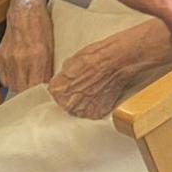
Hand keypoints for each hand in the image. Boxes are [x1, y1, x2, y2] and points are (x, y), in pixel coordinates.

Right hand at [0, 0, 54, 92]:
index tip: (44, 101)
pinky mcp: (0, 57)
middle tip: (36, 99)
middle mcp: (21, 58)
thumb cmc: (41, 25)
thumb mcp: (51, 47)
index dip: (40, 97)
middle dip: (30, 97)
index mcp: (38, 56)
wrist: (25, 10)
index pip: (37, 87)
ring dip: (20, 89)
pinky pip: (4, 78)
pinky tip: (18, 77)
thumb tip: (48, 87)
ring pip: (13, 86)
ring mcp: (8, 58)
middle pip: (23, 90)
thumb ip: (48, 68)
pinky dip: (11, 80)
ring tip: (27, 89)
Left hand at [48, 25, 165, 119]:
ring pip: (79, 110)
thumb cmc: (96, 57)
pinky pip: (92, 112)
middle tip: (82, 86)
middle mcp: (68, 104)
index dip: (63, 88)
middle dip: (72, 96)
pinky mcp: (98, 114)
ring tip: (93, 89)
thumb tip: (64, 80)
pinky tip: (100, 94)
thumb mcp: (71, 62)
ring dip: (83, 103)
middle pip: (65, 104)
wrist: (117, 61)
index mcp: (57, 90)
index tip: (69, 84)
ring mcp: (83, 111)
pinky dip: (96, 105)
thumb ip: (64, 77)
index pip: (54, 94)